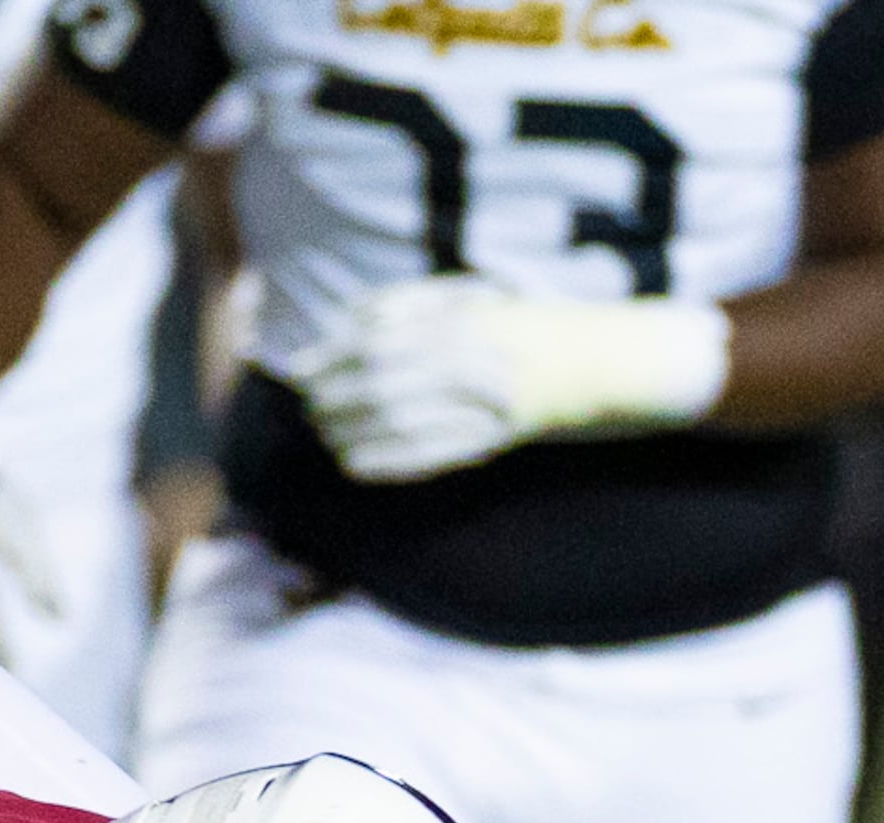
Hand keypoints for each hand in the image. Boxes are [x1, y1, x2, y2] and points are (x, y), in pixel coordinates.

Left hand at [298, 278, 728, 484]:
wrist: (586, 362)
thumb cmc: (509, 324)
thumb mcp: (460, 298)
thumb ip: (398, 310)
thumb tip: (333, 331)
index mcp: (459, 319)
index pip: (374, 343)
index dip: (328, 360)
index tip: (298, 370)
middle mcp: (469, 360)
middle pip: (379, 385)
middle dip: (333, 399)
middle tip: (308, 408)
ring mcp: (481, 404)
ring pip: (396, 423)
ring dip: (349, 433)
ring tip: (325, 435)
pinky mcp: (487, 442)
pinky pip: (423, 459)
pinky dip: (381, 463)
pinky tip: (352, 462)